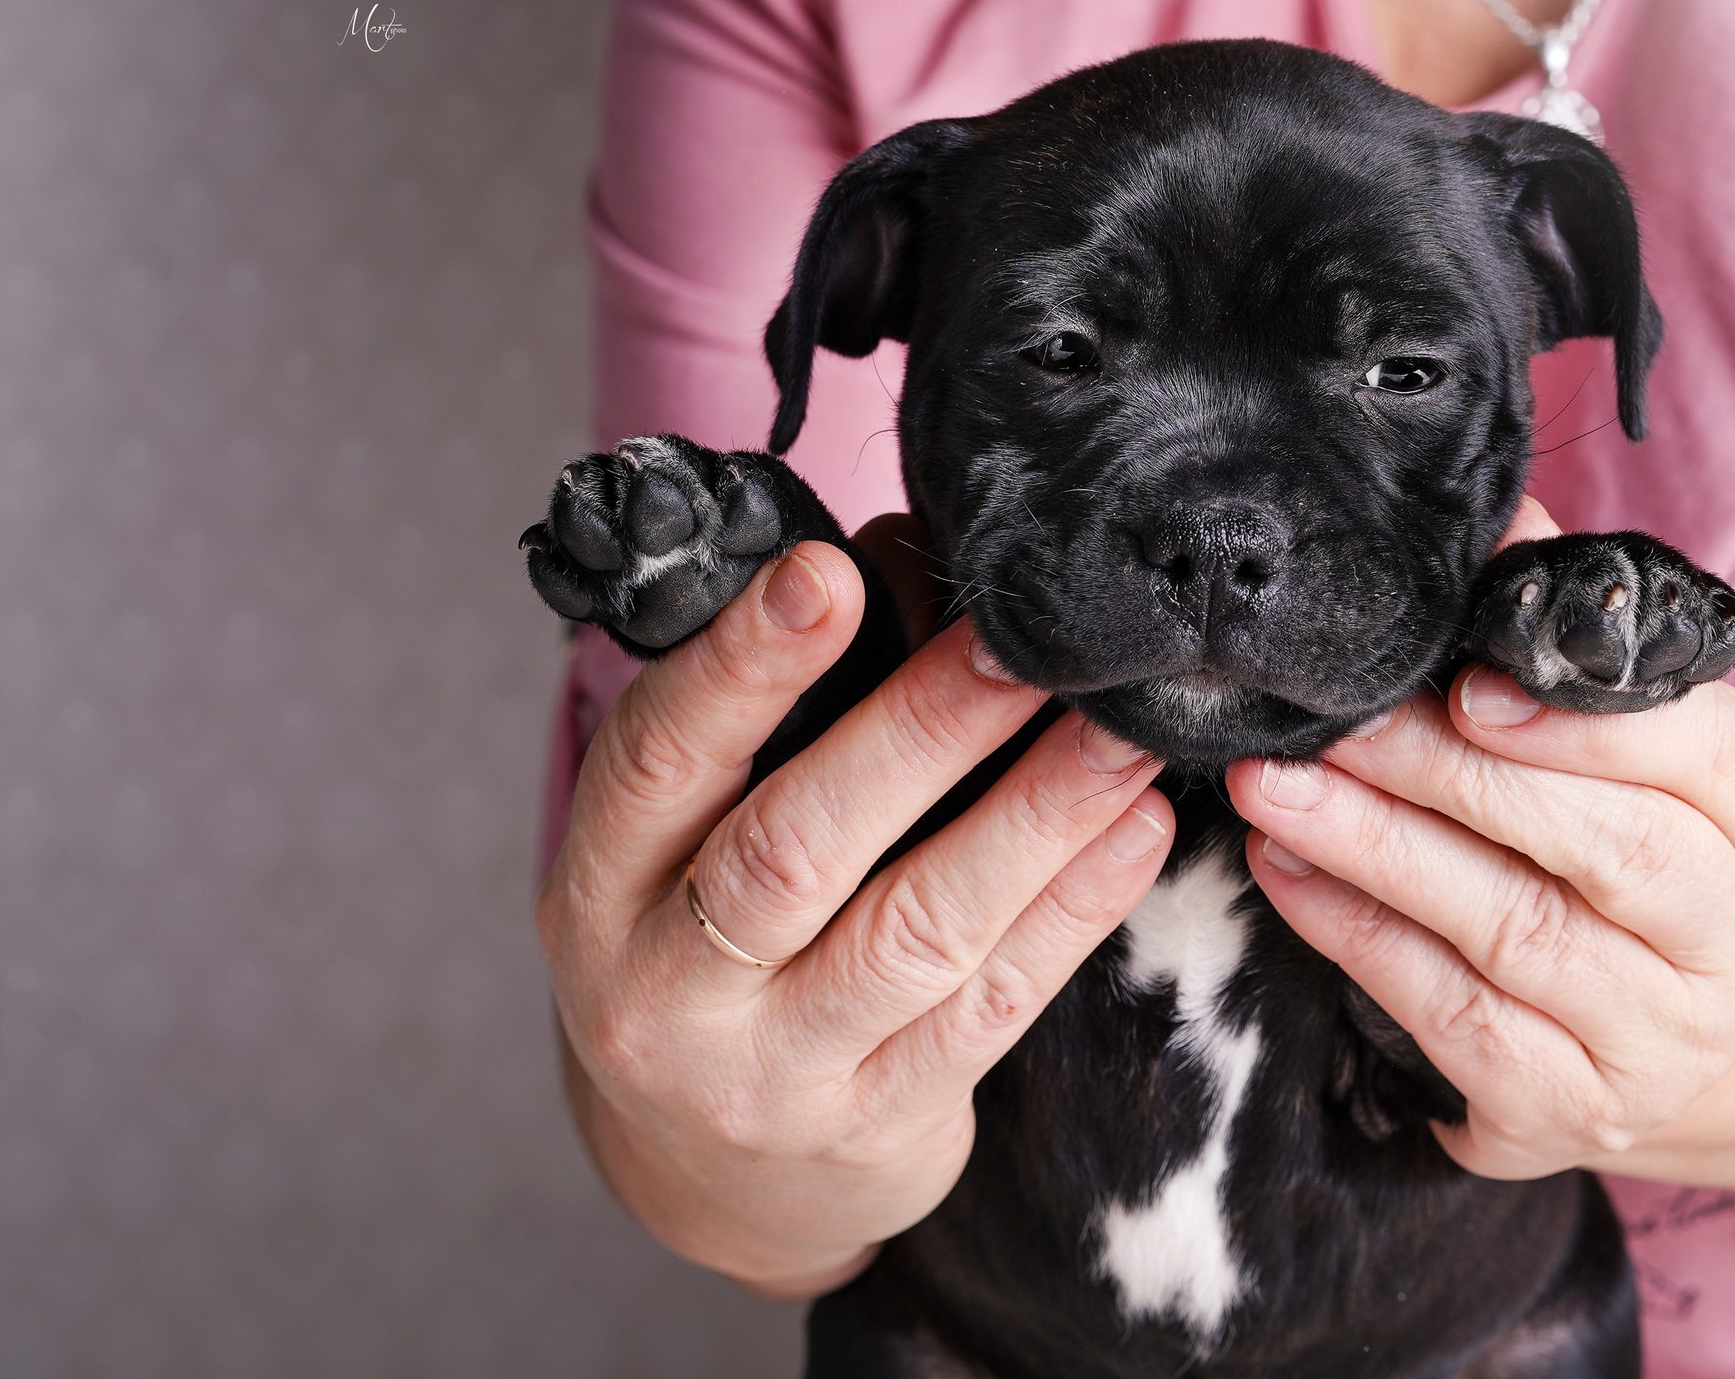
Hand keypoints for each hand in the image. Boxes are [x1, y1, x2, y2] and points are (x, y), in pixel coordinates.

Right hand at [539, 529, 1173, 1294]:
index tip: (828, 574)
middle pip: (796, 847)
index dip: (739, 667)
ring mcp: (774, 1072)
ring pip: (918, 930)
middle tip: (1024, 642)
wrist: (717, 1172)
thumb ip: (762, 729)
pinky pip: (994, 1003)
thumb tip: (897, 561)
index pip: (655, 761)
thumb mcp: (682, 847)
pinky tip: (1135, 828)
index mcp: (599, 890)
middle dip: (923, 729)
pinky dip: (1073, 908)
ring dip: (1035, 815)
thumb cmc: (711, 950)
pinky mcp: (881, 1123)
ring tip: (1119, 729)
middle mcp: (667, 989)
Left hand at [1228, 501, 1734, 1180]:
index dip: (1582, 724)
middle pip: (1602, 846)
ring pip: (1513, 933)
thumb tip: (1501, 512)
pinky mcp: (1572, 1111)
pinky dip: (1358, 939)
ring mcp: (1661, 1039)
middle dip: (1443, 775)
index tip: (1467, 684)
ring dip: (1376, 852)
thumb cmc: (1645, 844)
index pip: (1705, 755)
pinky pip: (1452, 1018)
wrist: (1683, 1025)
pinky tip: (1290, 876)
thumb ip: (1572, 640)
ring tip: (1278, 789)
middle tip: (1331, 724)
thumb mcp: (1649, 747)